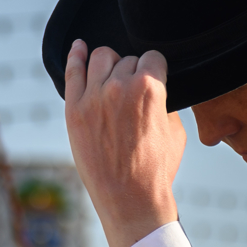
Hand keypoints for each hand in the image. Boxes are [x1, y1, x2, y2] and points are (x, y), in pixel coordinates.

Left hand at [64, 40, 186, 246]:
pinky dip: (75, 55)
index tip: (153, 79)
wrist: (130, 198)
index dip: (155, 69)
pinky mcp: (74, 109)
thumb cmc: (156, 168)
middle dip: (133, 72)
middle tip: (133, 95)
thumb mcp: (175, 130)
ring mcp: (93, 96)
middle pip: (127, 59)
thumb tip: (156, 88)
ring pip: (101, 58)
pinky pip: (71, 71)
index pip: (153, 57)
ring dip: (110, 65)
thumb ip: (164, 101)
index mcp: (150, 88)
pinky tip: (78, 48)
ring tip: (112, 79)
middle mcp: (120, 86)